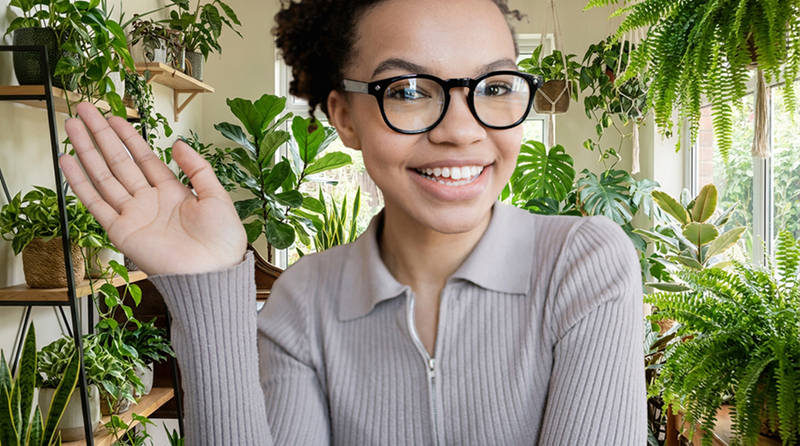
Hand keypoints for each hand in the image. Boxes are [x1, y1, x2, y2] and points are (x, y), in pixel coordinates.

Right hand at [59, 102, 246, 275]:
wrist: (213, 273)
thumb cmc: (222, 241)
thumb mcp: (216, 196)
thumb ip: (197, 168)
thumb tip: (178, 143)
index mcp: (172, 192)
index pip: (143, 158)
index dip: (127, 137)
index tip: (113, 117)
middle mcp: (149, 201)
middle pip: (119, 161)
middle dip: (101, 135)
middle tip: (84, 110)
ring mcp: (133, 215)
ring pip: (104, 176)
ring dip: (86, 151)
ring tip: (71, 126)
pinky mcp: (121, 231)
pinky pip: (96, 203)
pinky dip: (80, 183)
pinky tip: (68, 162)